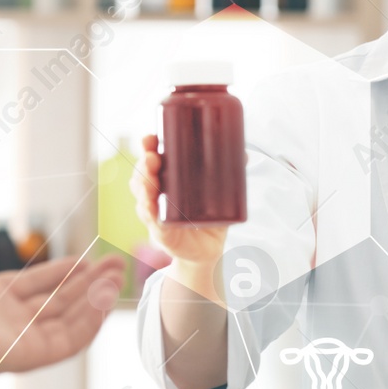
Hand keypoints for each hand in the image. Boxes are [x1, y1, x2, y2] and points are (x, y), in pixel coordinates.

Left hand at [0, 254, 125, 372]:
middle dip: (90, 285)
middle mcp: (3, 323)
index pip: (37, 288)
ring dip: (95, 300)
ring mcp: (12, 341)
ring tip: (117, 274)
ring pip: (67, 323)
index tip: (90, 258)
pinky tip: (103, 298)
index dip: (65, 273)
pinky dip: (89, 322)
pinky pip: (65, 343)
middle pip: (58, 305)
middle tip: (116, 263)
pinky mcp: (19, 357)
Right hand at [129, 134, 228, 300]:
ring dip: (143, 187)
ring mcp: (156, 213)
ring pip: (142, 196)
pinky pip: (152, 222)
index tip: (149, 138)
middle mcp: (157, 194)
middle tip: (152, 158)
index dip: (148, 147)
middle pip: (142, 175)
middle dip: (143, 165)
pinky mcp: (161, 232)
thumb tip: (245, 154)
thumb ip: (231, 175)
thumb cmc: (209, 216)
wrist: (208, 249)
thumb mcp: (220, 195)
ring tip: (149, 181)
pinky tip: (150, 207)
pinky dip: (149, 213)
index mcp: (168, 179)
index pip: (153, 158)